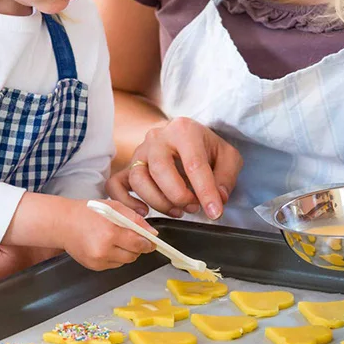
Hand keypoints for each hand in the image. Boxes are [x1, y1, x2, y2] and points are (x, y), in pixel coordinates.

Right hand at [59, 199, 157, 270]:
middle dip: (138, 247)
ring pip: (125, 261)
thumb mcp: (114, 207)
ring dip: (127, 252)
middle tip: (135, 238)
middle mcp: (104, 249)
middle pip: (134, 255)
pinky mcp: (94, 267)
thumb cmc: (87, 212)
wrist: (63, 224)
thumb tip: (152, 232)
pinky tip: (107, 245)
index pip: (138, 243)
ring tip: (117, 238)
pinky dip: (116, 256)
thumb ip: (135, 219)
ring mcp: (98, 260)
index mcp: (110, 232)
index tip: (152, 242)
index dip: (148, 243)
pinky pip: (114, 265)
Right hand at [106, 117, 242, 219]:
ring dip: (158, 201)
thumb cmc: (205, 147)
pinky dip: (126, 201)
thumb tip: (218, 199)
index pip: (194, 164)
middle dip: (178, 195)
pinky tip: (144, 211)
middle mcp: (157, 138)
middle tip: (193, 207)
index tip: (214, 212)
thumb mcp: (227, 156)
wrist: (182, 136)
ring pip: (138, 179)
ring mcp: (139, 152)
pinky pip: (116, 184)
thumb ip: (226, 177)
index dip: (206, 192)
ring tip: (177, 211)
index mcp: (184, 130)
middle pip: (160, 170)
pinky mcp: (127, 166)